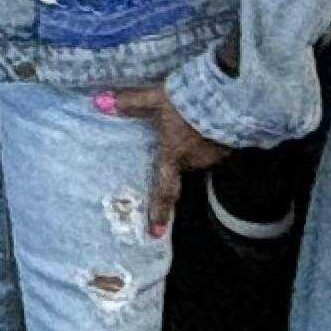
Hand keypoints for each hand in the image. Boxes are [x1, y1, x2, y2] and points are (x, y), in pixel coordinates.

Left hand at [100, 85, 227, 228]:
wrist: (229, 97)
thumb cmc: (189, 102)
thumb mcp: (157, 99)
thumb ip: (131, 102)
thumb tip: (100, 103)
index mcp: (173, 155)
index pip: (163, 190)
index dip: (159, 211)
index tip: (155, 233)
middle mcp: (193, 162)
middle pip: (179, 166)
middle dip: (175, 155)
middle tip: (173, 138)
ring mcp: (214, 156)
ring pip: (195, 155)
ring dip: (192, 143)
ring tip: (189, 122)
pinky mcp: (229, 146)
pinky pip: (212, 146)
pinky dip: (206, 137)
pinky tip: (205, 120)